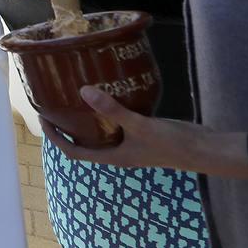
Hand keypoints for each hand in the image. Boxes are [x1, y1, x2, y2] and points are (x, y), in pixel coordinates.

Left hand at [44, 87, 247, 178]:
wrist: (203, 149)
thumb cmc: (170, 144)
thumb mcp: (139, 126)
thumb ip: (113, 109)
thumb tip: (83, 91)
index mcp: (111, 157)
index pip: (73, 150)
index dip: (56, 137)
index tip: (43, 117)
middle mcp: (117, 152)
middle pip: (83, 141)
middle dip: (67, 125)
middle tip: (54, 102)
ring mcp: (129, 144)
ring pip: (100, 131)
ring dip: (86, 118)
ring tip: (73, 96)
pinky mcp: (141, 133)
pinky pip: (116, 123)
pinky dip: (107, 111)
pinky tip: (107, 93)